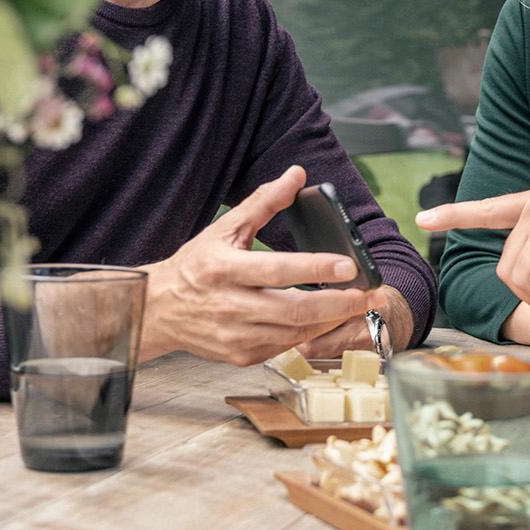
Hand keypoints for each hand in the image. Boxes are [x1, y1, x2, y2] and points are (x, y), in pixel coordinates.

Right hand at [139, 165, 390, 364]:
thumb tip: (296, 174)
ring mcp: (234, 335)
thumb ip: (263, 202)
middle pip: (293, 309)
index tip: (349, 265)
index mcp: (223, 268)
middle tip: (370, 294)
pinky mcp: (240, 356)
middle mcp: (228, 305)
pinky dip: (310, 335)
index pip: (277, 269)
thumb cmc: (196, 265)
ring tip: (358, 306)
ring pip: (294, 332)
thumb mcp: (225, 228)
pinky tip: (328, 321)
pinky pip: (285, 347)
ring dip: (331, 321)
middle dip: (339, 304)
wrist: (159, 309)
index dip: (315, 268)